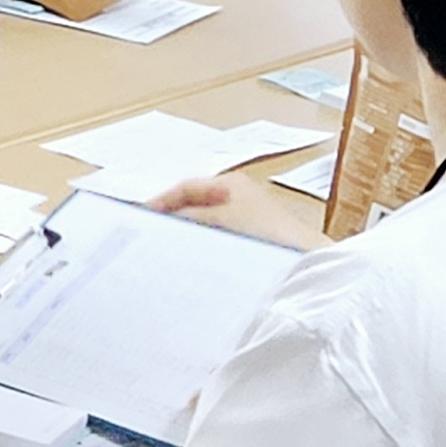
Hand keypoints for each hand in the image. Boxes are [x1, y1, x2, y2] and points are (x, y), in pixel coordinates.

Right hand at [151, 173, 327, 249]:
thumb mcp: (218, 220)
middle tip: (151, 236)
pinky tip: (195, 263)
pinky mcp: (254, 242)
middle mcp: (238, 196)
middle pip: (194, 205)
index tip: (141, 218)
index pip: (185, 187)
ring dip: (188, 235)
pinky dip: (204, 248)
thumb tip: (162, 221)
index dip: (161, 200)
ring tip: (169, 251)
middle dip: (172, 219)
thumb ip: (187, 218)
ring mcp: (247, 219)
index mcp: (230, 183)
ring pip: (205, 224)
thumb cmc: (266, 234)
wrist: (305, 262)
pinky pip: (218, 240)